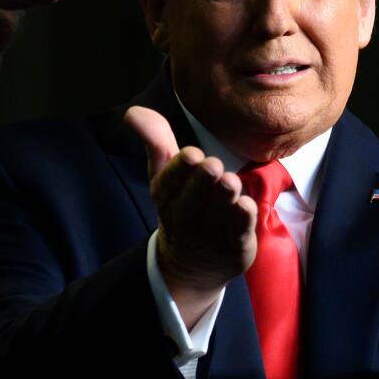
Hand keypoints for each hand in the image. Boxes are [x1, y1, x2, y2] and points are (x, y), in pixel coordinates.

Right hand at [125, 106, 256, 326]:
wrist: (194, 266)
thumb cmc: (182, 206)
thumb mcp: (165, 175)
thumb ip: (155, 141)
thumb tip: (131, 112)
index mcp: (166, 199)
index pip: (168, 185)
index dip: (179, 170)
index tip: (191, 154)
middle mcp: (184, 221)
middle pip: (190, 202)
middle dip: (201, 183)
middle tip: (212, 164)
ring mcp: (209, 238)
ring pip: (216, 217)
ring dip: (223, 199)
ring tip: (230, 182)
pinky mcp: (233, 250)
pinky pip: (237, 235)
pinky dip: (242, 221)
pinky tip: (247, 205)